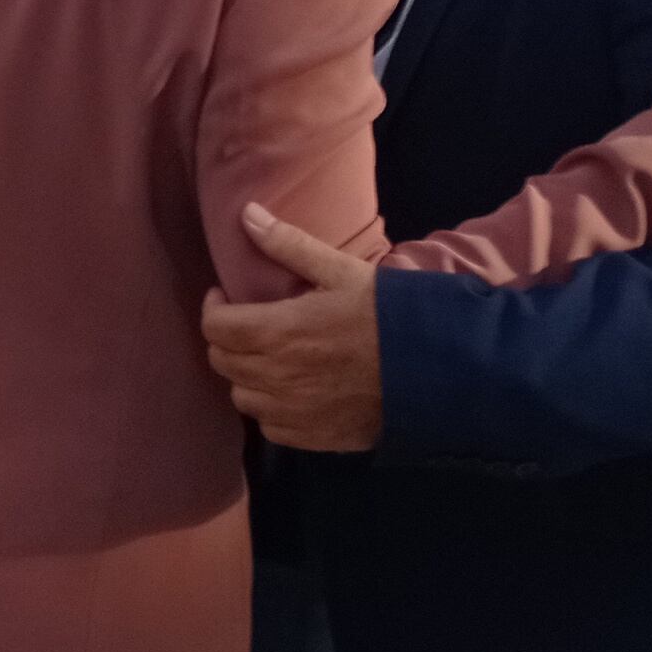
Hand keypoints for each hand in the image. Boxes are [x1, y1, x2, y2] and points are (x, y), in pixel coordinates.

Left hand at [202, 206, 384, 450]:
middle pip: (222, 361)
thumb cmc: (388, 315)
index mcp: (278, 332)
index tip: (226, 297)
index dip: (213, 308)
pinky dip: (270, 408)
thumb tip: (246, 214)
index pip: (214, 327)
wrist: (438, 371)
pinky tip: (289, 390)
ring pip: (241, 396)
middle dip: (227, 338)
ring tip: (268, 356)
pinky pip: (270, 427)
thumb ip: (288, 244)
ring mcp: (294, 412)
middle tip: (248, 323)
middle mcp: (277, 376)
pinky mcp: (314, 437)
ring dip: (246, 375)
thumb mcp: (341, 271)